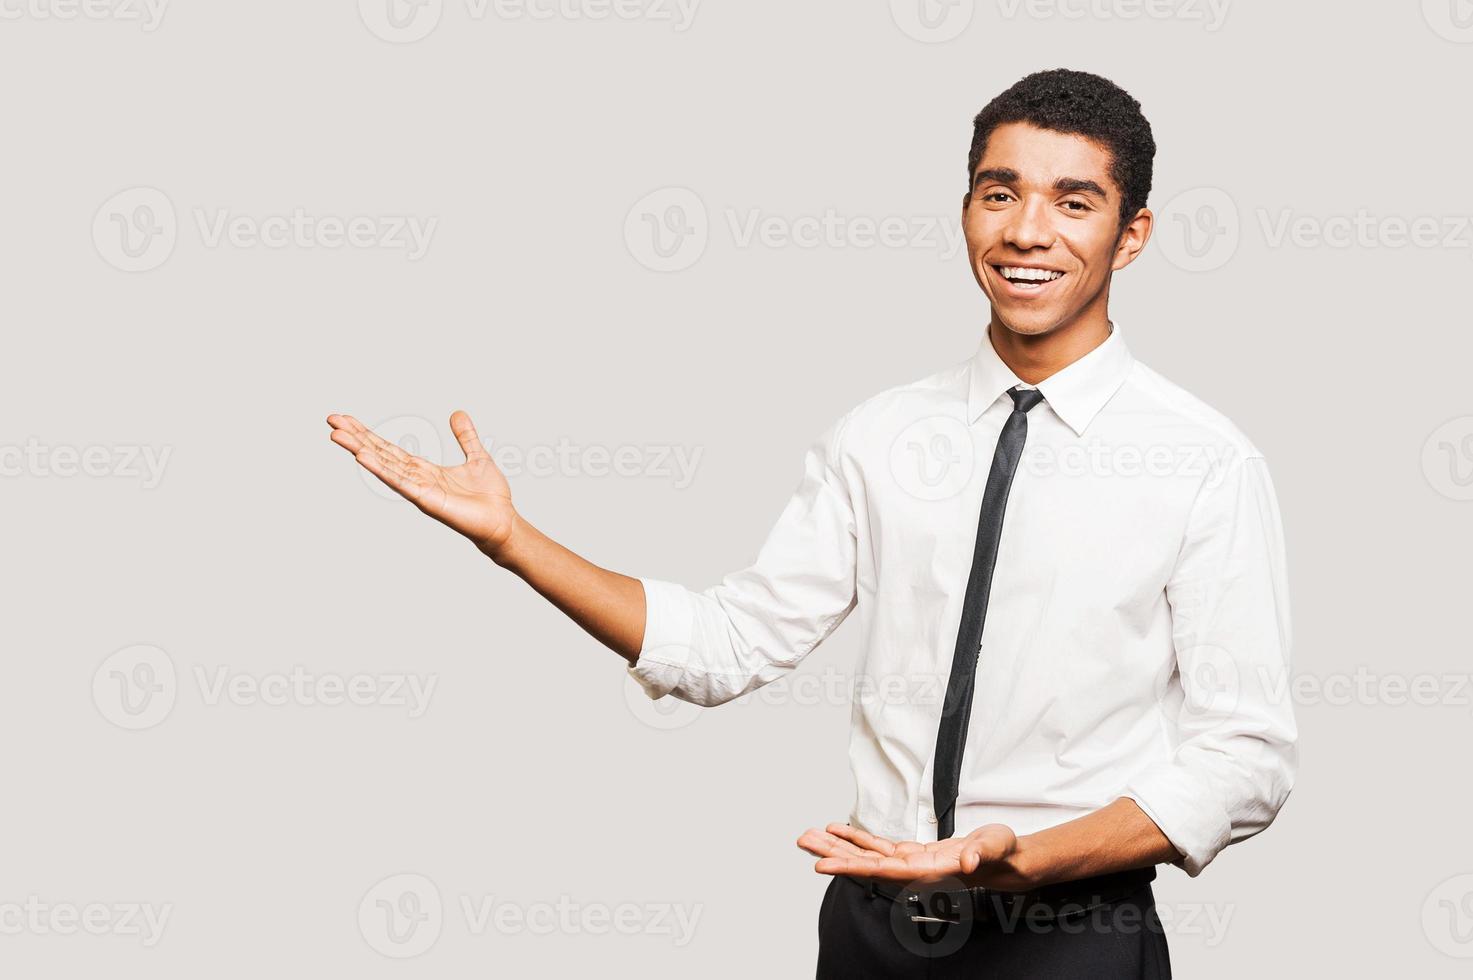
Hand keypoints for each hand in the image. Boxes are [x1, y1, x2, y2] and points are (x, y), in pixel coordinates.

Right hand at [327, 410, 517, 559]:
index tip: (346, 420)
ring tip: (337, 436)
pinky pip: (399, 482)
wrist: (503, 521)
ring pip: (383, 466)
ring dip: (360, 450)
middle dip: (355, 438)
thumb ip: (466, 436)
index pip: (389, 449)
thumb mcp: (477, 456)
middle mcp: (416, 479)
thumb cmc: (490, 496)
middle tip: (331, 421)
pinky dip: (381, 469)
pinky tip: (362, 457)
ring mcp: (418, 490)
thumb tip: (457, 413)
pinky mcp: (426, 500)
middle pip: (379, 455)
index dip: (367, 434)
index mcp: (424, 470)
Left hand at [796, 822, 1026, 889]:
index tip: (823, 865)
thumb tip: (969, 862)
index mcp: (927, 872)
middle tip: (803, 842)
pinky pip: (878, 846)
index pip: (881, 871)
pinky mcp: (912, 854)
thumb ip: (982, 855)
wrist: (1006, 860)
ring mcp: (910, 863)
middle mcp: (912, 871)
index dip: (851, 866)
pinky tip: (839, 830)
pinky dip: (857, 838)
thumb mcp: (995, 848)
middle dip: (833, 853)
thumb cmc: (1001, 854)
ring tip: (811, 835)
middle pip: (865, 863)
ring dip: (839, 845)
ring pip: (867, 854)